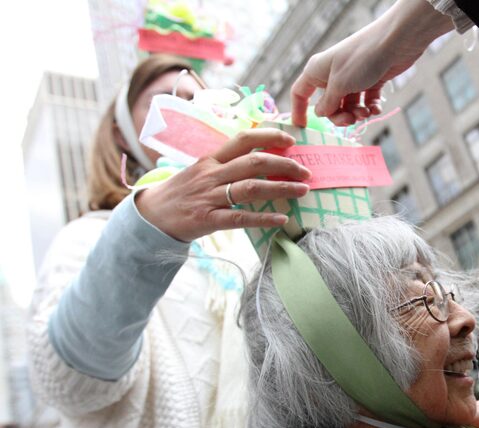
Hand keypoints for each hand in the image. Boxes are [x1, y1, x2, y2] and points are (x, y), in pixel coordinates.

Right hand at [135, 128, 310, 241]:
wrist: (151, 216)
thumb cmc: (182, 193)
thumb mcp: (201, 171)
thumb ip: (227, 165)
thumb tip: (261, 159)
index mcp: (211, 158)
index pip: (243, 139)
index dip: (269, 136)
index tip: (291, 141)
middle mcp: (211, 174)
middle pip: (253, 162)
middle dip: (285, 165)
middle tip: (306, 172)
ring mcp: (209, 196)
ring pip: (251, 188)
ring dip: (281, 188)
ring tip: (302, 191)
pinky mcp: (208, 219)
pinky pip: (241, 217)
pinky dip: (264, 218)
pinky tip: (282, 219)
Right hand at [290, 0, 453, 126]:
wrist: (395, 43)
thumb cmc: (362, 59)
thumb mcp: (339, 85)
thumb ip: (328, 103)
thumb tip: (320, 113)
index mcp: (317, 70)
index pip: (300, 92)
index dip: (299, 110)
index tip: (303, 128)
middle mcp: (332, 74)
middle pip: (328, 105)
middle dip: (339, 116)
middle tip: (350, 120)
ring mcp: (352, 77)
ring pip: (348, 105)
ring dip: (356, 113)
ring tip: (366, 113)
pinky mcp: (371, 80)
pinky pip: (366, 101)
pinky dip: (370, 107)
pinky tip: (376, 109)